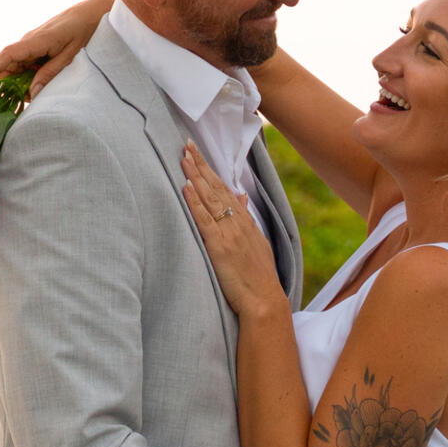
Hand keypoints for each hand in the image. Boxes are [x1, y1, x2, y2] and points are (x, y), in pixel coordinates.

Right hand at [0, 0, 113, 92]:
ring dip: (20, 83)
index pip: (7, 55)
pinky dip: (28, 77)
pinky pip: (26, 64)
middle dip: (7, 85)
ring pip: (17, 67)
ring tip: (33, 96)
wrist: (93, 11)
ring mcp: (33, 43)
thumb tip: (32, 93)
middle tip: (14, 105)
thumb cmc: (84, 30)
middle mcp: (29, 40)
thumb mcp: (70, 55)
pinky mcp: (38, 46)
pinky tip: (39, 86)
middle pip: (8, 66)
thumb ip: (51, 73)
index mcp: (36, 40)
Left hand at [177, 143, 283, 318]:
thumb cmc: (259, 277)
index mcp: (246, 222)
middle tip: (186, 145)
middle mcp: (238, 223)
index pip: (225, 189)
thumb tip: (241, 196)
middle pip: (216, 188)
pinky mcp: (219, 246)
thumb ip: (248, 218)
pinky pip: (204, 219)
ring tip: (183, 158)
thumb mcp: (258, 243)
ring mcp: (229, 233)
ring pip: (209, 199)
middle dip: (200, 165)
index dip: (210, 171)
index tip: (198, 154)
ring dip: (195, 176)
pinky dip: (195, 202)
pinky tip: (186, 187)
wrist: (264, 301)